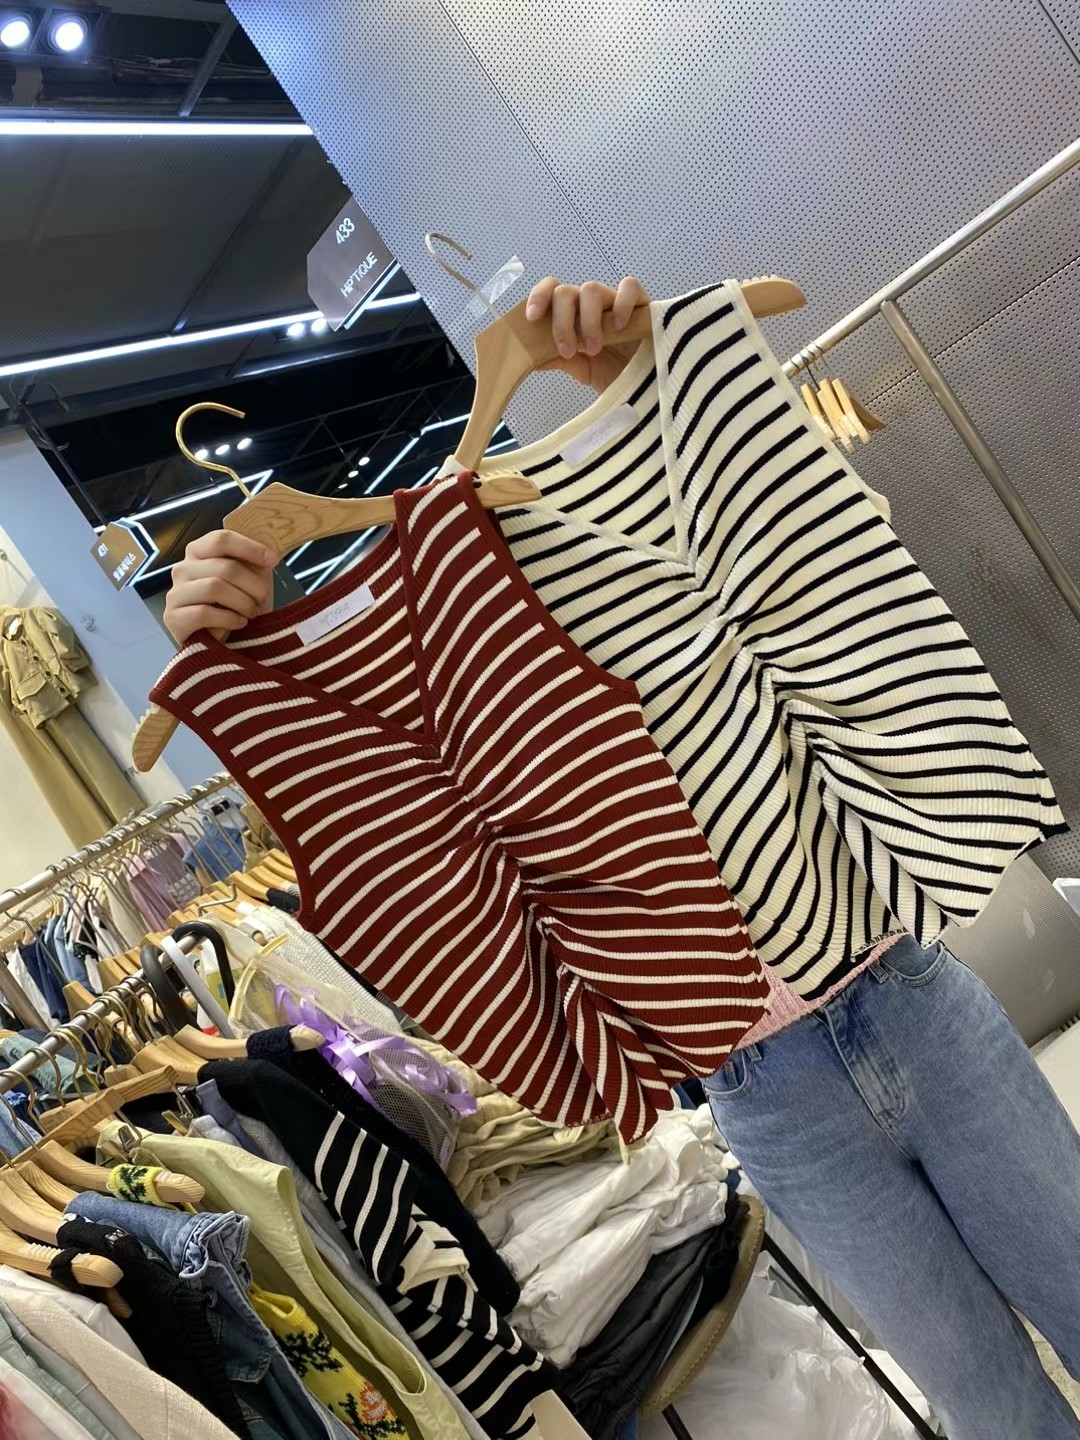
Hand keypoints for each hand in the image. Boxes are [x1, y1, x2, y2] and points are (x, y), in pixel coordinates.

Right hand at [164, 531, 275, 645]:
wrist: (221, 642)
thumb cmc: (235, 606)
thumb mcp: (248, 581)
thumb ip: (253, 565)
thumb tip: (268, 557)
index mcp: (198, 552)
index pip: (222, 539)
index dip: (250, 548)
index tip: (273, 560)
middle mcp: (182, 569)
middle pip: (225, 567)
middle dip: (253, 585)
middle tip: (263, 598)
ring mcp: (175, 593)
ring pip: (215, 588)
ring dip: (243, 602)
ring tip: (251, 612)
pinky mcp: (173, 618)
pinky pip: (204, 613)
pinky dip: (229, 619)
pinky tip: (239, 623)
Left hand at [525, 276, 649, 391]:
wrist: (646, 387)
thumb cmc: (614, 373)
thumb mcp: (580, 369)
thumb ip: (556, 360)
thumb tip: (528, 358)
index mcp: (573, 314)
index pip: (551, 291)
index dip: (539, 298)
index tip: (532, 319)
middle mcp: (591, 304)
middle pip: (566, 292)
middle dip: (562, 322)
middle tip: (568, 350)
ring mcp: (615, 301)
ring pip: (591, 289)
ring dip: (587, 320)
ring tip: (594, 348)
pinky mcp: (642, 303)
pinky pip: (629, 287)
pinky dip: (621, 303)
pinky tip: (618, 326)